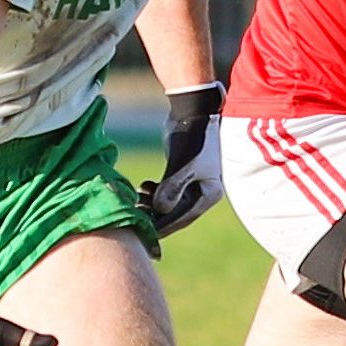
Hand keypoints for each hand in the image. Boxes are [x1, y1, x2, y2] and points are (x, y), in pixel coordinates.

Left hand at [141, 82, 223, 236]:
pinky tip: (143, 187)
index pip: (184, 217)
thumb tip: (161, 210)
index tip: (146, 232)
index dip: (164, 226)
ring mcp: (193, 184)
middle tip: (135, 216)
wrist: (193, 113)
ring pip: (170, 203)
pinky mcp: (182, 175)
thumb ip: (173, 187)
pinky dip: (154, 192)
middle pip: (177, 213)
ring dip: (153, 204)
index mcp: (209, 193)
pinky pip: (167, 192)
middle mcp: (204, 192)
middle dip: (156, 216)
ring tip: (137, 196)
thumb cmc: (192, 137)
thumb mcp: (183, 163)